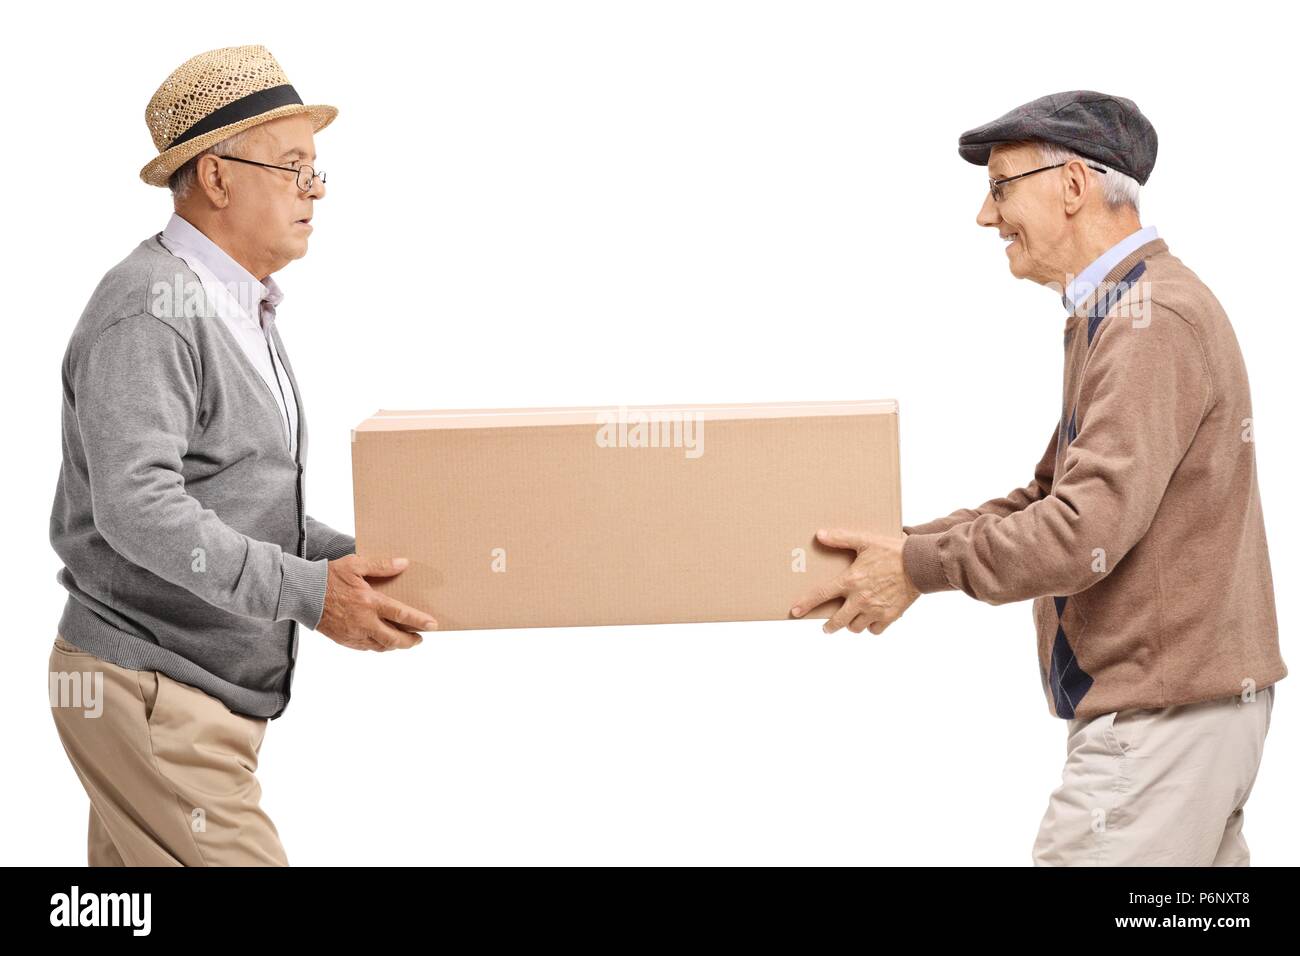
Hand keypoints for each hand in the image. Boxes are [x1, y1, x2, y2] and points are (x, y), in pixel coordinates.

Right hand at [317, 555, 437, 651]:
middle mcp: (364, 622)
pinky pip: (366, 648)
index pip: (401, 615)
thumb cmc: (328, 576)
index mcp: (369, 602)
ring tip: (403, 640)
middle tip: (420, 638)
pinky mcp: (344, 640)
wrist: (301, 594)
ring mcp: (354, 634)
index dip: (419, 621)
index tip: (433, 625)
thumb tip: (403, 563)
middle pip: (394, 639)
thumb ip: (381, 565)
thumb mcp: (355, 564)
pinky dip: (378, 646)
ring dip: (395, 645)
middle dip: (410, 641)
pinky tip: (382, 640)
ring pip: (381, 646)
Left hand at [790, 529, 920, 633]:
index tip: (795, 612)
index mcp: (851, 580)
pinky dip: (871, 627)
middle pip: (837, 621)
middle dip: (830, 626)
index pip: (821, 595)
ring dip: (851, 624)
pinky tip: (871, 619)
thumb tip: (820, 535)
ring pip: (855, 627)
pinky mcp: (890, 616)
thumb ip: (842, 538)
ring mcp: (875, 610)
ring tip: (852, 618)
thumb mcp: (865, 540)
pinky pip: (874, 630)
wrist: (920, 564)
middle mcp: (860, 599)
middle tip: (827, 626)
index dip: (806, 604)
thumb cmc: (892, 550)